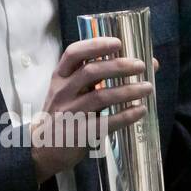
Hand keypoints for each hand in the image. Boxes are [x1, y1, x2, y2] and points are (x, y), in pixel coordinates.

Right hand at [30, 39, 157, 182]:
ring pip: (101, 97)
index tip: (118, 42)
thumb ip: (93, 79)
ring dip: (128, 90)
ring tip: (147, 87)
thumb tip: (135, 64)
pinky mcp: (80, 133)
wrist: (43, 149)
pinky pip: (106, 122)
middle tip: (140, 66)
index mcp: (59, 77)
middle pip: (91, 72)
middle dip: (119, 66)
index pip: (73, 54)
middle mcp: (62, 92)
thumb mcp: (67, 92)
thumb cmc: (62, 114)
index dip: (95, 45)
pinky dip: (126, 116)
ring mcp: (70, 113)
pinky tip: (140, 110)